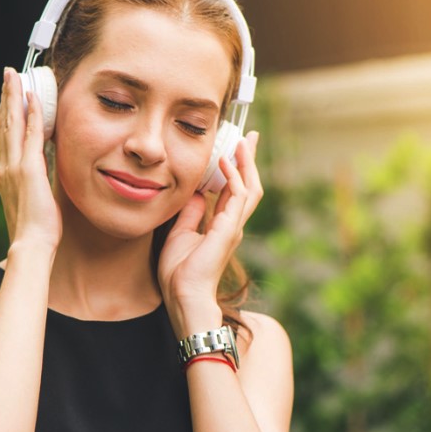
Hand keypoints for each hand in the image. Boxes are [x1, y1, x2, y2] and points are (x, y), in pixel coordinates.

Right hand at [0, 68, 61, 249]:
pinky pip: (31, 135)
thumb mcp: (35, 200)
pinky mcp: (29, 169)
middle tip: (9, 75)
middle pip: (5, 124)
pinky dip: (32, 115)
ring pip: (13, 124)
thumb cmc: (36, 230)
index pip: (6, 138)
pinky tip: (34, 99)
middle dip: (7, 98)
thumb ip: (37, 183)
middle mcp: (6, 167)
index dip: (7, 115)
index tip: (10, 97)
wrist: (31, 245)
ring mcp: (15, 167)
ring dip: (15, 98)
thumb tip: (45, 173)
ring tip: (16, 77)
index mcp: (7, 175)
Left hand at [157, 131, 262, 337]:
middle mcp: (232, 224)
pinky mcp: (230, 228)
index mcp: (222, 225)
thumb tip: (196, 193)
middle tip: (249, 137)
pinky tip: (225, 161)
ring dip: (246, 163)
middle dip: (249, 160)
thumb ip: (191, 213)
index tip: (233, 148)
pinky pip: (238, 196)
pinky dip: (233, 176)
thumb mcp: (180, 233)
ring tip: (243, 141)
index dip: (235, 169)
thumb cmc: (180, 272)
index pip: (233, 190)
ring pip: (249, 187)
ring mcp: (234, 226)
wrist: (184, 295)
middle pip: (248, 185)